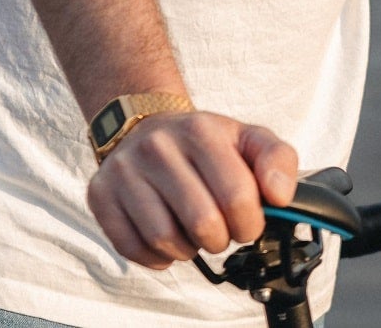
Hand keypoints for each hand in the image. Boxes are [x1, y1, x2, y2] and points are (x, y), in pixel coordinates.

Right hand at [85, 111, 298, 268]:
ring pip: (166, 240)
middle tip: (219, 228)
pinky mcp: (100, 194)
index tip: (246, 219)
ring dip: (187, 249)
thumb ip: (278, 160)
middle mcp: (157, 146)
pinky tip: (165, 235)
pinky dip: (155, 256)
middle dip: (220, 239)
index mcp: (200, 130)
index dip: (250, 223)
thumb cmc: (203, 143)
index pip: (237, 197)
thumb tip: (280, 197)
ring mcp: (125, 170)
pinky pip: (133, 249)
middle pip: (203, 224)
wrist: (146, 126)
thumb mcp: (247, 138)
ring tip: (190, 229)